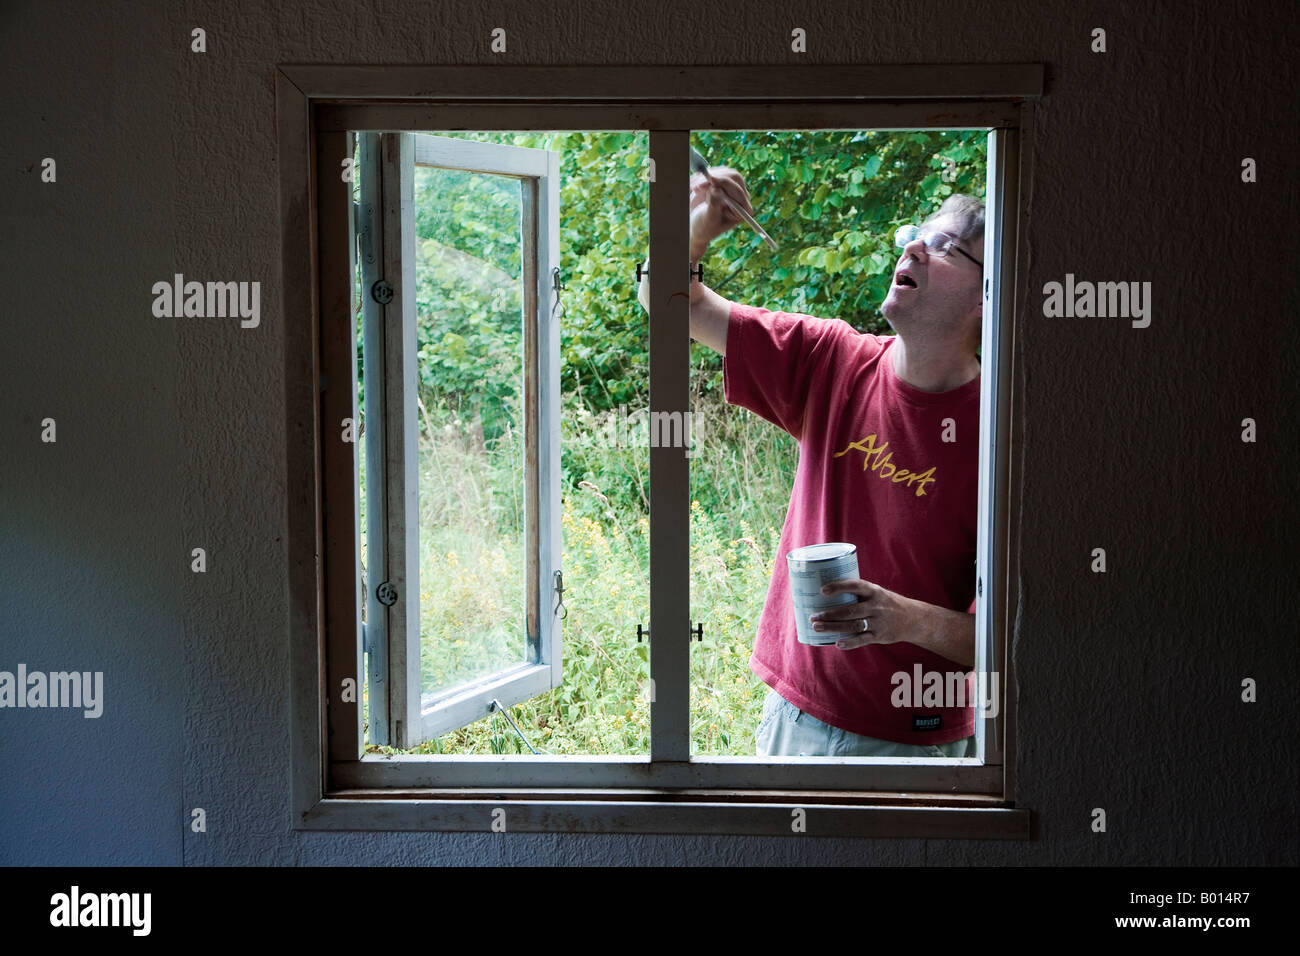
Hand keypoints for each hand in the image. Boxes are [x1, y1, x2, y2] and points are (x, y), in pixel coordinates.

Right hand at [689, 167, 752, 260]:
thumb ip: (714, 204)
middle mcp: (740, 197)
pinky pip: (714, 171)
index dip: (724, 182)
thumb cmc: (703, 228)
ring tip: (694, 189)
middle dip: (715, 177)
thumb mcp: (709, 218)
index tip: (709, 179)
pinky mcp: (721, 182)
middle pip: (733, 176)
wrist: (694, 225)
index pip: (738, 190)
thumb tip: (716, 189)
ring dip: (706, 177)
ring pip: (723, 172)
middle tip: (699, 183)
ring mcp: (731, 188)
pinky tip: (694, 186)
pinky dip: (703, 176)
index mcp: (743, 209)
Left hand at [809, 578, 924, 650]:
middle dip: (829, 614)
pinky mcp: (880, 636)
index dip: (839, 587)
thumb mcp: (876, 593)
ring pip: (853, 626)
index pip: (855, 586)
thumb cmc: (886, 604)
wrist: (913, 619)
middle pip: (849, 610)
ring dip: (833, 627)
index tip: (822, 590)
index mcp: (874, 591)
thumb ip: (858, 594)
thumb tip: (827, 593)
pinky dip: (850, 643)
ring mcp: (878, 622)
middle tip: (813, 616)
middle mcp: (876, 606)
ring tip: (817, 627)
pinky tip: (837, 643)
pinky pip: (863, 640)